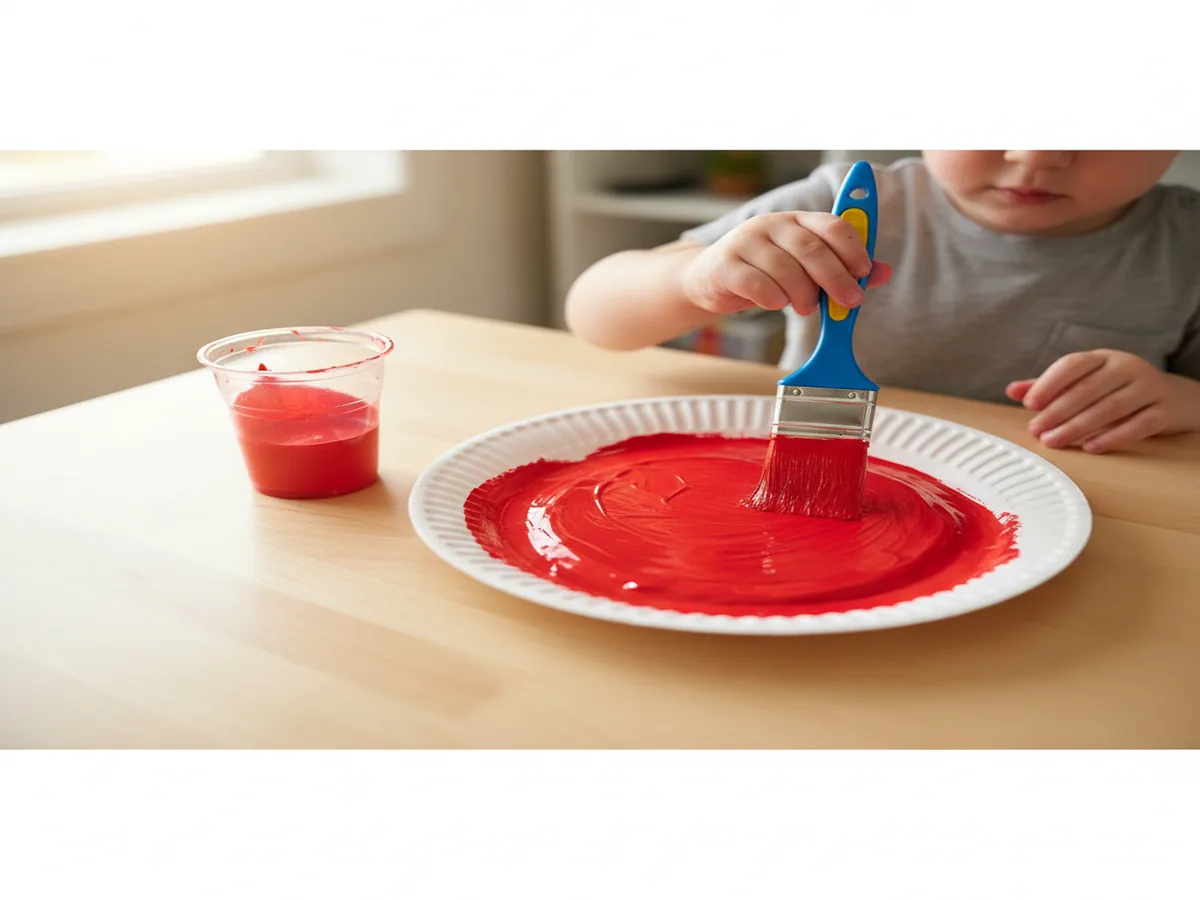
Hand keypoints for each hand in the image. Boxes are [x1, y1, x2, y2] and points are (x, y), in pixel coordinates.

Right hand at [679, 211, 892, 315]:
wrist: (709, 278)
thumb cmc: (764, 272)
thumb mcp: (804, 268)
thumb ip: (842, 268)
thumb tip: (883, 272)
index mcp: (797, 220)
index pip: (831, 225)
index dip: (853, 248)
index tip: (864, 272)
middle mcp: (772, 224)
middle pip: (811, 248)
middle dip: (835, 277)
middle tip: (849, 301)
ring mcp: (746, 242)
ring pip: (785, 268)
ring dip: (803, 294)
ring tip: (807, 308)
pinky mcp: (726, 264)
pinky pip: (756, 283)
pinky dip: (773, 297)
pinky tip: (778, 304)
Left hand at [1006, 349, 1199, 452]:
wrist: (1173, 398)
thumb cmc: (1116, 390)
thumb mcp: (1085, 382)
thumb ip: (1049, 386)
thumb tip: (1011, 390)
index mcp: (1103, 357)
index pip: (1073, 365)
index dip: (1049, 383)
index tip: (1028, 404)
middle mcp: (1127, 367)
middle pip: (1088, 389)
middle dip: (1058, 411)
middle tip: (1036, 431)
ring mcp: (1149, 388)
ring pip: (1110, 408)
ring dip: (1078, 427)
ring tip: (1054, 441)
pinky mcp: (1164, 410)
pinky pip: (1139, 425)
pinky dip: (1113, 437)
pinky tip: (1091, 448)